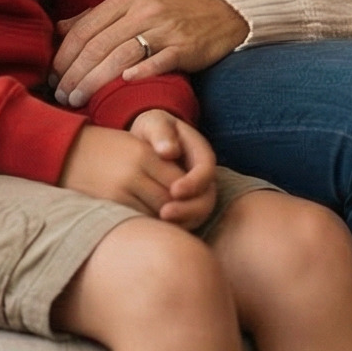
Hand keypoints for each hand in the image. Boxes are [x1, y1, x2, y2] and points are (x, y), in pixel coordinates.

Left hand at [52, 0, 249, 106]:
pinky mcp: (186, 46)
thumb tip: (59, 29)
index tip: (52, 76)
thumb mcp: (134, 3)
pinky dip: (140, 72)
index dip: (65, 54)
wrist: (222, 9)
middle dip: (75, 72)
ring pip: (122, 55)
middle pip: (99, 44)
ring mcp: (166, 29)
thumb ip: (98, 16)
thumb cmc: (171, 10)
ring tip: (79, 98)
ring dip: (96, 80)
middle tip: (61, 95)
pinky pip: (160, 61)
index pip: (86, 27)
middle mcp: (144, 10)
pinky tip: (124, 84)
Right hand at [57, 123, 185, 216]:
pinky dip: (143, 224)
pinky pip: (134, 220)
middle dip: (177, 210)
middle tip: (178, 215)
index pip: (178, 182)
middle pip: (168, 201)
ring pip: (153, 214)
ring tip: (162, 220)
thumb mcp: (135, 146)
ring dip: (161, 220)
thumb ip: (160, 164)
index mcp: (144, 154)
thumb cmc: (107, 149)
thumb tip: (183, 190)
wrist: (65, 151)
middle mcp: (133, 172)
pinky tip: (143, 223)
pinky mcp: (106, 205)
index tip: (185, 199)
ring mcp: (118, 191)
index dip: (186, 194)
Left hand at [128, 109, 219, 229]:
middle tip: (164, 213)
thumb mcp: (153, 122)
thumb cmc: (151, 129)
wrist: (144, 142)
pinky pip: (186, 223)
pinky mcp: (185, 206)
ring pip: (198, 215)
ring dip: (182, 221)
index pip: (206, 171)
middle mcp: (202, 176)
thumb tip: (168, 151)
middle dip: (188, 209)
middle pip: (207, 199)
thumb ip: (160, 132)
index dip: (194, 183)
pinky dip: (174, 228)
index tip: (174, 190)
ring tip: (158, 222)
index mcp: (200, 152)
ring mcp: (196, 193)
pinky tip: (154, 228)